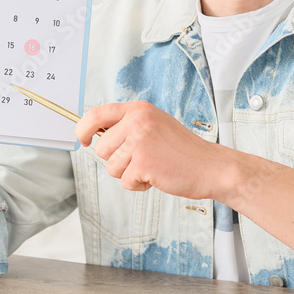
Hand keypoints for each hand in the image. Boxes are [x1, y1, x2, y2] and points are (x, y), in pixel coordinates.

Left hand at [75, 101, 235, 198]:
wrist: (211, 166)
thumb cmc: (182, 150)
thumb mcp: (155, 125)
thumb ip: (129, 126)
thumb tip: (96, 135)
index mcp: (140, 109)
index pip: (97, 113)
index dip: (83, 128)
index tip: (82, 138)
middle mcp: (138, 121)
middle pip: (101, 148)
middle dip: (116, 160)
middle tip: (142, 159)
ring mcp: (140, 141)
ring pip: (111, 167)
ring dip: (129, 173)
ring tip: (152, 166)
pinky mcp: (144, 163)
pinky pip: (125, 181)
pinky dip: (139, 184)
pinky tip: (157, 176)